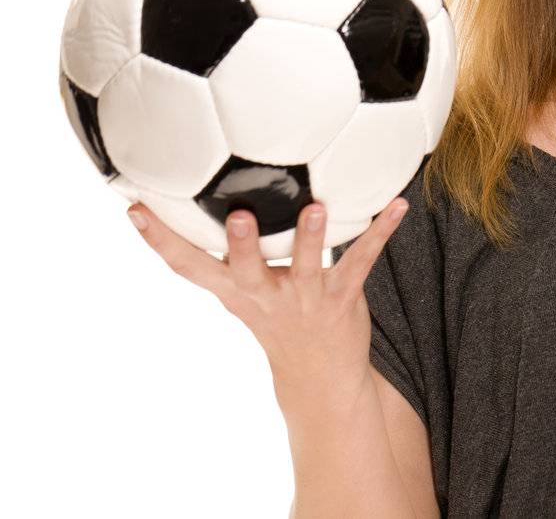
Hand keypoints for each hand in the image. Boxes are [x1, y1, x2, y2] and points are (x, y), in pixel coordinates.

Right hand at [125, 196, 409, 401]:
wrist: (319, 377)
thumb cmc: (276, 318)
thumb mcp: (239, 292)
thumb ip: (221, 255)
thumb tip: (193, 200)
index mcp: (234, 290)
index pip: (188, 266)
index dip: (160, 240)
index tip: (135, 209)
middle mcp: (265, 295)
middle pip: (247, 270)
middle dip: (240, 245)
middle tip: (235, 217)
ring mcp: (305, 298)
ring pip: (307, 266)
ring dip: (311, 237)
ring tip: (316, 207)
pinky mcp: (342, 296)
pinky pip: (362, 259)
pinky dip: (382, 230)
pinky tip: (399, 206)